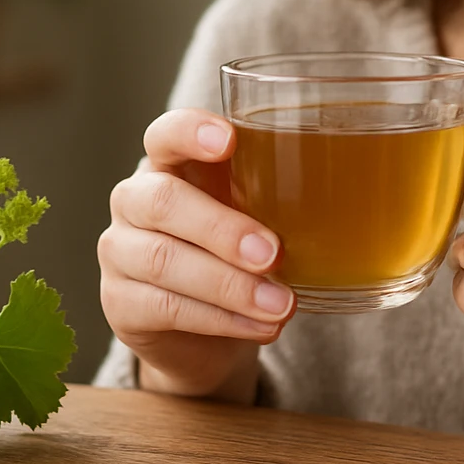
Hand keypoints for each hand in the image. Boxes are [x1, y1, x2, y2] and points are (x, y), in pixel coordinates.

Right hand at [98, 108, 296, 402]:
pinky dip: (221, 319)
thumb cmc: (238, 254)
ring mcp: (119, 253)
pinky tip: (261, 326)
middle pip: (162, 201)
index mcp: (170, 164)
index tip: (230, 141)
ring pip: (164, 260)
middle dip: (222, 228)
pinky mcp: (120, 304)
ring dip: (230, 285)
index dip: (191, 132)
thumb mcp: (258, 216)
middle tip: (274, 253)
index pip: (165, 133)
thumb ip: (280, 197)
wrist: (207, 331)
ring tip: (281, 304)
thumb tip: (344, 198)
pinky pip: (165, 307)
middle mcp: (135, 200)